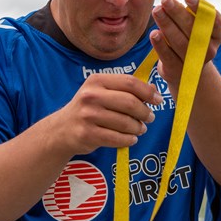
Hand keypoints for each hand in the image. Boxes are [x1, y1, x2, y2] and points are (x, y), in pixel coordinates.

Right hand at [48, 74, 162, 155]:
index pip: (129, 82)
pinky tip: (130, 138)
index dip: (148, 92)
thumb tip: (154, 91)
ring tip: (140, 129)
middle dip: (145, 112)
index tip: (158, 100)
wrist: (61, 129)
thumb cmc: (88, 109)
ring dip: (138, 128)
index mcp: (96, 81)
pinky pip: (117, 138)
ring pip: (125, 123)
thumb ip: (124, 89)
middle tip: (150, 117)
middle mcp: (91, 96)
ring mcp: (88, 115)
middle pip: (130, 103)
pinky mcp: (87, 134)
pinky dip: (129, 140)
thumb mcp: (101, 91)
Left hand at [149, 0, 220, 98]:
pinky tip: (154, 33)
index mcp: (217, 35)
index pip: (213, 20)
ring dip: (167, 24)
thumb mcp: (193, 27)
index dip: (201, 8)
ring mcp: (193, 62)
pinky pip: (168, 56)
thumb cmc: (188, 40)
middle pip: (192, 29)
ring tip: (157, 10)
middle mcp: (209, 49)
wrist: (184, 71)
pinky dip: (160, 44)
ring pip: (179, 42)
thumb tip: (170, 1)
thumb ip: (186, 15)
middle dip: (177, 12)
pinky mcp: (176, 70)